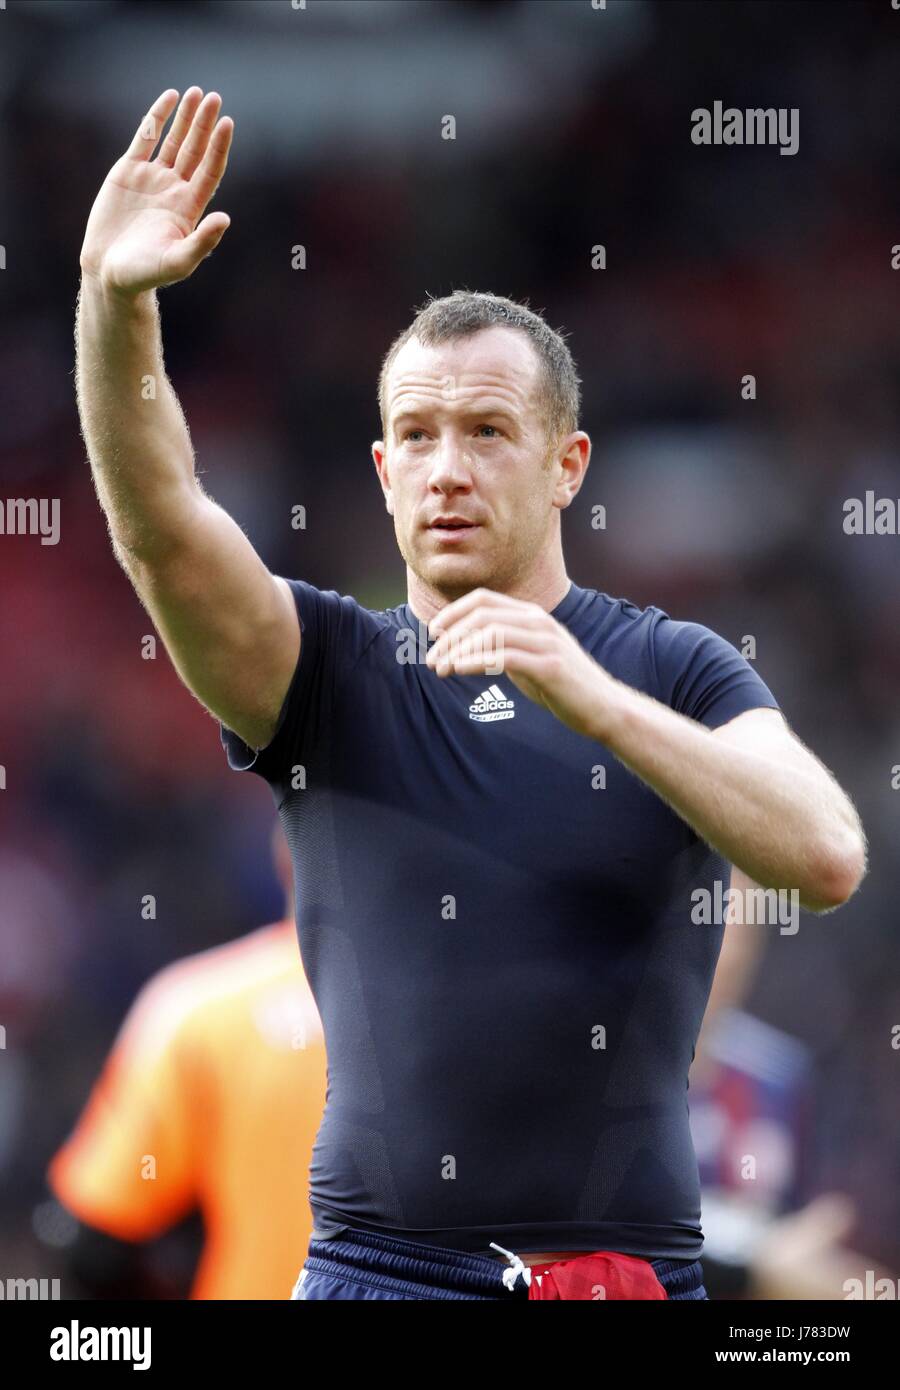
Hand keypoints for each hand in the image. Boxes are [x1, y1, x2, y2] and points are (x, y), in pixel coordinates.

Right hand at [80, 87, 232, 296]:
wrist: (110, 272)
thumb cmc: (145, 274)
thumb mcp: (178, 262)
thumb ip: (202, 242)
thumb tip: (226, 218)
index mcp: (190, 207)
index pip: (210, 170)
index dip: (219, 147)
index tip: (227, 122)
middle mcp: (175, 189)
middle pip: (195, 150)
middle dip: (204, 124)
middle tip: (214, 98)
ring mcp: (153, 179)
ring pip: (174, 141)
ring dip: (186, 118)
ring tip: (197, 93)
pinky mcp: (128, 172)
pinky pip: (145, 139)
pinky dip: (157, 118)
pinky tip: (169, 99)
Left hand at [426, 588, 620, 739]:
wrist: (602, 707)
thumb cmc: (562, 685)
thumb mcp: (528, 657)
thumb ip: (504, 646)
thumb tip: (467, 646)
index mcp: (532, 616)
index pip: (483, 600)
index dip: (453, 613)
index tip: (434, 634)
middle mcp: (539, 622)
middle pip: (482, 615)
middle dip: (450, 636)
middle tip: (432, 659)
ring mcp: (546, 642)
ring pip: (491, 633)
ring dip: (458, 650)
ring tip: (440, 669)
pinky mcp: (551, 666)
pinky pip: (505, 656)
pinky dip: (477, 660)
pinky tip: (459, 669)